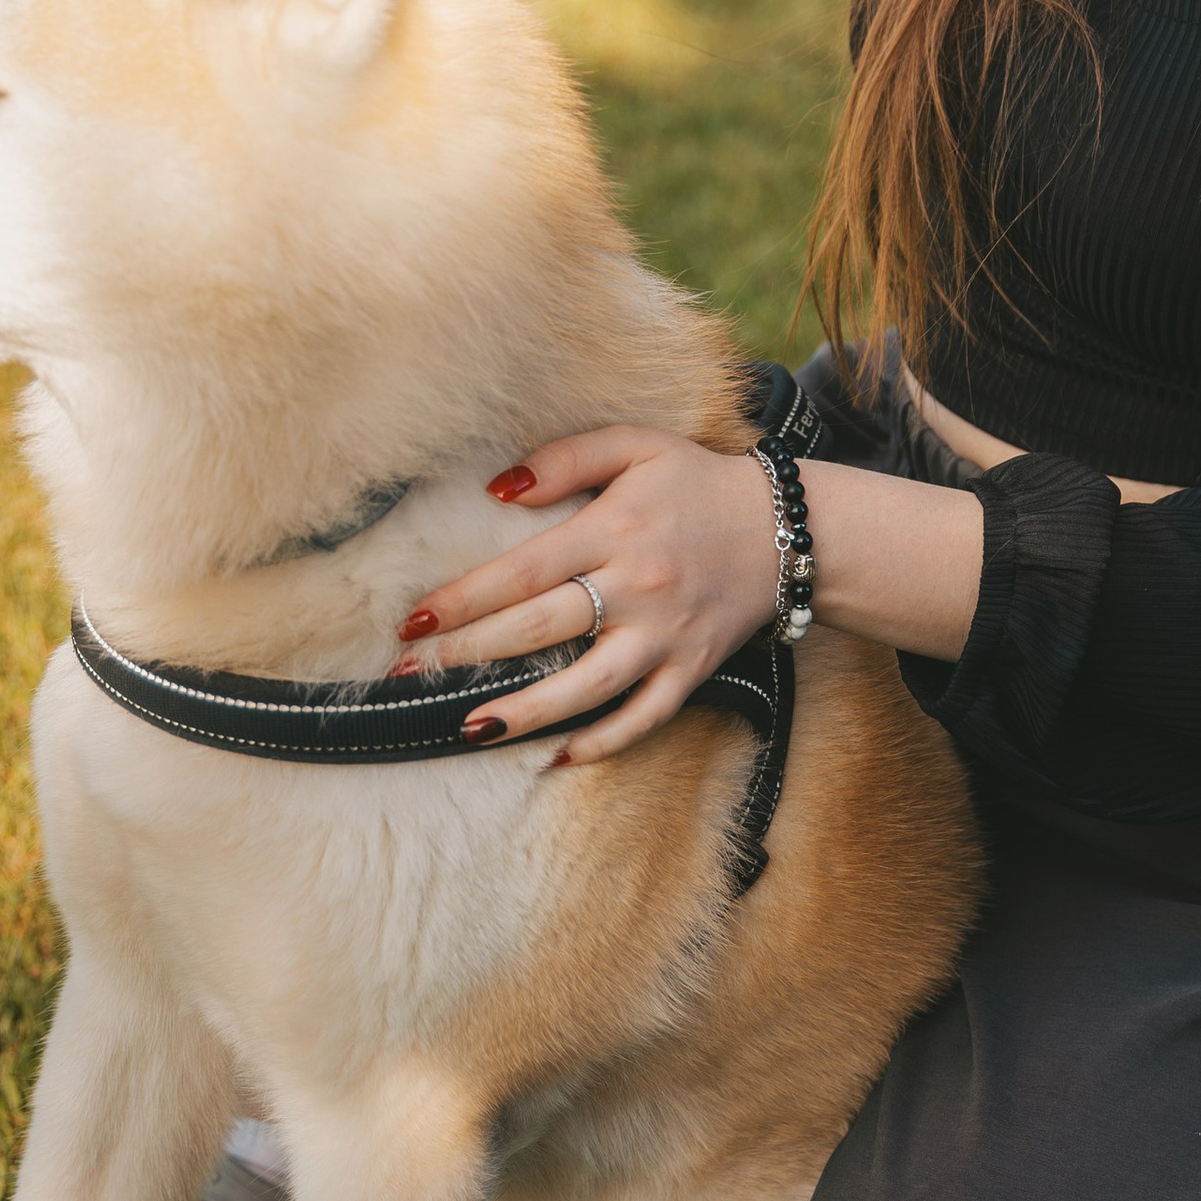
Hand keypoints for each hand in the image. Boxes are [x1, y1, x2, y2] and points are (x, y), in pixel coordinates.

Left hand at [395, 428, 781, 760]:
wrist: (787, 528)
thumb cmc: (696, 483)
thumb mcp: (635, 444)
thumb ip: (565, 457)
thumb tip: (497, 488)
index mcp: (614, 530)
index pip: (521, 571)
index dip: (463, 598)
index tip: (415, 619)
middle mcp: (637, 588)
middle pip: (539, 630)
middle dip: (468, 654)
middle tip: (412, 672)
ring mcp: (665, 637)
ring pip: (586, 687)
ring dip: (524, 713)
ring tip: (468, 727)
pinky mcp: (691, 670)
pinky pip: (643, 717)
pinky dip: (603, 742)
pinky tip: (558, 756)